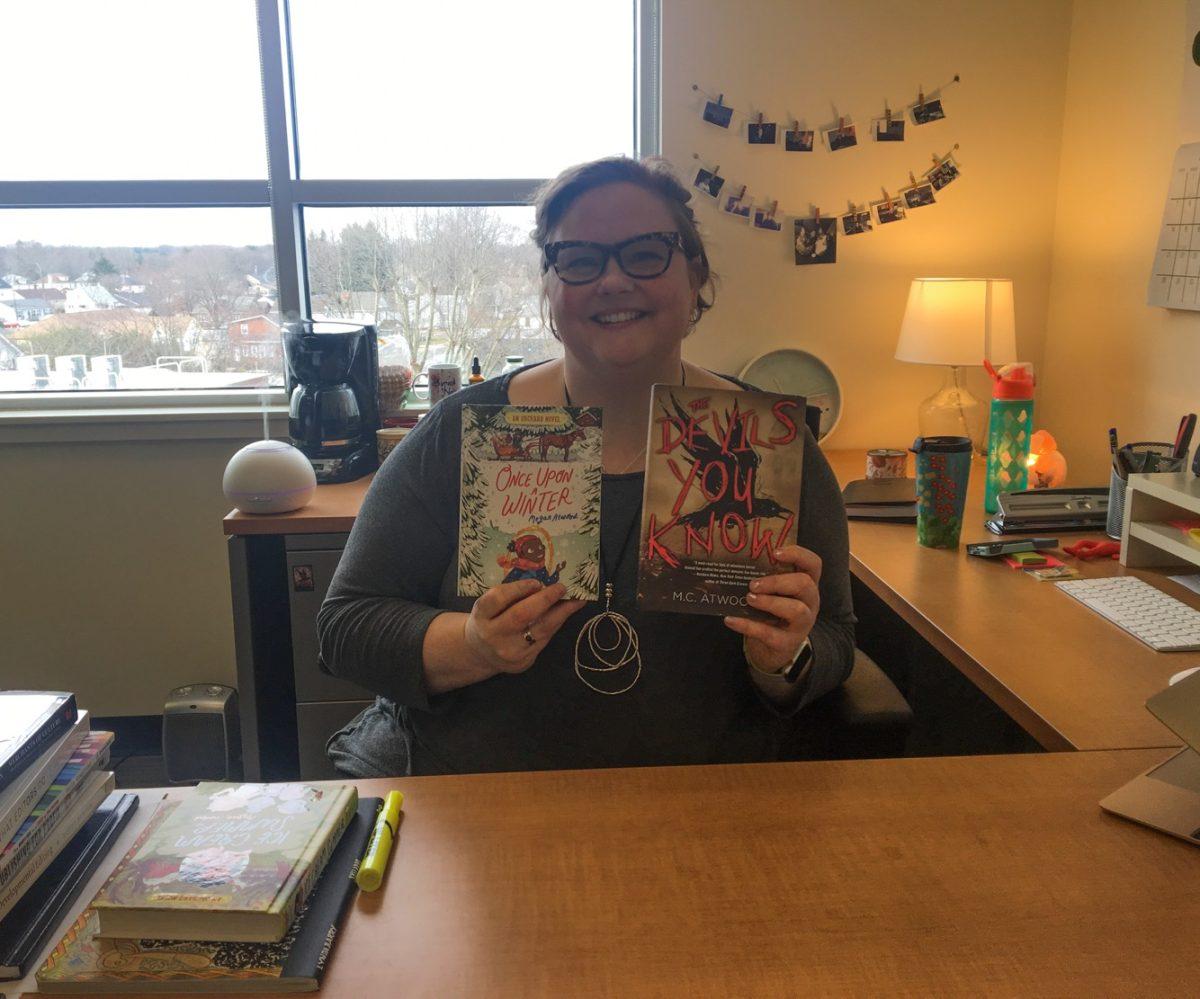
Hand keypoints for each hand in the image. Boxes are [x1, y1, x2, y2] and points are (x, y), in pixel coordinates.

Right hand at [464, 579, 585, 675]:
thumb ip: (508, 596)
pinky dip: (557, 624)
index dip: (518, 588)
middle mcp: (492, 635)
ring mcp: (509, 651)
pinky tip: (565, 614)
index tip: (537, 581)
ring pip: (540, 630)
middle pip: (521, 615)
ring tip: (575, 600)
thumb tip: (542, 583)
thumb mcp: (489, 607)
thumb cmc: (489, 621)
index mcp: (481, 616)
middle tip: (561, 587)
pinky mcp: (523, 662)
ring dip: (561, 613)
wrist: (481, 654)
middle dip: (545, 599)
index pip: (497, 599)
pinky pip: (545, 639)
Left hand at [723, 545, 820, 672]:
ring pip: (796, 610)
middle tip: (753, 584)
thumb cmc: (772, 611)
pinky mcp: (787, 643)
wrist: (774, 648)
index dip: (798, 554)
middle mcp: (810, 602)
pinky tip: (730, 619)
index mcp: (807, 584)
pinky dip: (748, 626)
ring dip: (770, 602)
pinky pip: (769, 634)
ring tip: (749, 598)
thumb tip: (730, 563)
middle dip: (777, 581)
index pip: (813, 564)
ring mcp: (802, 624)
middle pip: (804, 584)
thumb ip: (763, 577)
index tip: (775, 552)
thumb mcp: (773, 592)